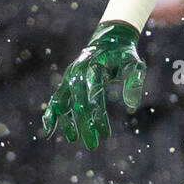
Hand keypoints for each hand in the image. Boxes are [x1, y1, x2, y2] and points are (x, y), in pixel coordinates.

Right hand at [42, 22, 145, 149]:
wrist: (109, 39)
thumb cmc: (123, 54)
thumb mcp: (135, 64)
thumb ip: (134, 82)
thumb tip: (132, 107)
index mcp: (94, 67)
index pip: (94, 94)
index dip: (98, 114)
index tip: (104, 134)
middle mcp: (78, 72)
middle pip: (78, 102)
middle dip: (85, 124)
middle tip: (93, 145)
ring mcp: (69, 77)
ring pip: (63, 101)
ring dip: (66, 121)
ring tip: (73, 139)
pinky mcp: (66, 82)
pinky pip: (56, 100)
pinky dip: (51, 114)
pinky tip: (48, 130)